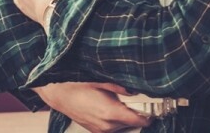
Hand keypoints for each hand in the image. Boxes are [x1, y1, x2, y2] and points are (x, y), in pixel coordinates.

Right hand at [35, 82, 152, 132]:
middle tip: (136, 100)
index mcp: (110, 112)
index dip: (149, 114)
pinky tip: (109, 107)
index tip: (153, 107)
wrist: (56, 94)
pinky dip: (114, 120)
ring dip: (124, 116)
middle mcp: (106, 125)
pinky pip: (111, 128)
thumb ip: (120, 86)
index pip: (139, 120)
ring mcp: (100, 130)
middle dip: (136, 113)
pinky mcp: (95, 130)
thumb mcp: (99, 80)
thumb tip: (136, 89)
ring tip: (119, 102)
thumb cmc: (74, 86)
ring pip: (121, 126)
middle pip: (131, 123)